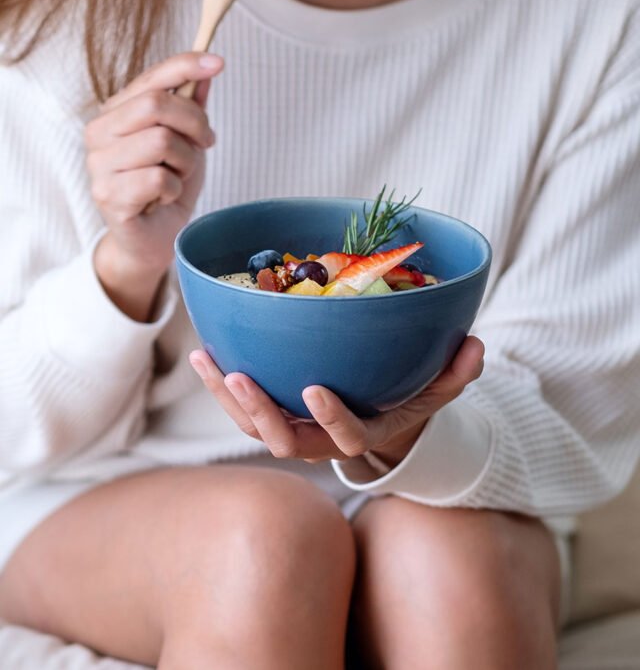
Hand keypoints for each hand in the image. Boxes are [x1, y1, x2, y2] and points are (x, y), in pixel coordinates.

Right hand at [85, 53, 222, 318]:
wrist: (156, 237)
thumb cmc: (167, 186)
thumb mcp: (187, 141)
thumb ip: (190, 106)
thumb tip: (207, 70)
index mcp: (116, 112)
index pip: (151, 77)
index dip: (185, 65)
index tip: (218, 62)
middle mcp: (99, 132)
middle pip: (157, 105)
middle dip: (194, 124)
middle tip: (204, 143)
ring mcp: (99, 164)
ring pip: (161, 141)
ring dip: (185, 162)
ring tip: (178, 176)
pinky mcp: (107, 196)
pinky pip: (158, 179)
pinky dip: (174, 189)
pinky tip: (164, 198)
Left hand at [189, 336, 483, 466]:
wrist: (374, 417)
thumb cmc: (405, 399)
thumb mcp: (437, 389)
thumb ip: (456, 373)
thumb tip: (476, 347)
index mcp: (360, 434)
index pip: (346, 436)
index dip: (331, 418)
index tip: (316, 388)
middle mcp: (318, 439)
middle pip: (282, 440)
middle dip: (259, 413)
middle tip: (241, 377)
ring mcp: (291, 428)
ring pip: (252, 426)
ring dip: (227, 397)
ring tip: (207, 361)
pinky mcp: (271, 414)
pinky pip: (240, 407)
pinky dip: (220, 384)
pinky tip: (206, 351)